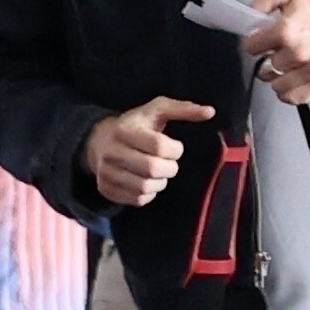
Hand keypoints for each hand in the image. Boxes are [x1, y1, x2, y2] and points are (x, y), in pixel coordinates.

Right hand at [82, 97, 215, 206]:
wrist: (99, 141)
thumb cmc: (137, 125)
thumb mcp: (157, 110)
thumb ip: (183, 109)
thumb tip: (210, 112)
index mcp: (124, 129)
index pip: (159, 146)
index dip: (175, 150)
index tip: (174, 147)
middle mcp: (111, 151)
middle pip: (153, 169)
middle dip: (170, 168)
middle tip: (169, 163)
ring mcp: (106, 172)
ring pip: (145, 187)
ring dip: (160, 182)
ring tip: (158, 171)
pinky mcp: (106, 189)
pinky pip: (137, 199)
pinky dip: (149, 193)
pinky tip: (147, 180)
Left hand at [241, 0, 309, 103]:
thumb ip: (262, 0)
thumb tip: (249, 16)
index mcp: (285, 30)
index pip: (251, 47)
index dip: (254, 43)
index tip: (260, 41)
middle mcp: (297, 52)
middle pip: (264, 68)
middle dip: (267, 60)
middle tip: (278, 51)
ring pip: (277, 86)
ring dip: (278, 78)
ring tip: (286, 66)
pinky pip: (295, 98)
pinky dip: (290, 92)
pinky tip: (292, 80)